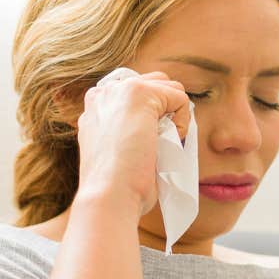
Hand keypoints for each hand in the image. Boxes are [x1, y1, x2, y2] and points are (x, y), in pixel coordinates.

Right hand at [69, 69, 192, 216]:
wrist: (109, 195)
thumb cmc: (116, 186)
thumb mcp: (116, 151)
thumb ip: (128, 130)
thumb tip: (160, 126)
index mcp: (95, 106)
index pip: (135, 94)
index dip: (152, 116)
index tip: (148, 144)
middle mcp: (104, 92)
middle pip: (153, 83)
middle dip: (166, 110)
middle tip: (161, 143)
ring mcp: (119, 90)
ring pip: (169, 87)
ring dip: (175, 116)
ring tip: (165, 144)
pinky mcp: (140, 93)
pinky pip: (179, 97)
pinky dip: (183, 122)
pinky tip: (169, 142)